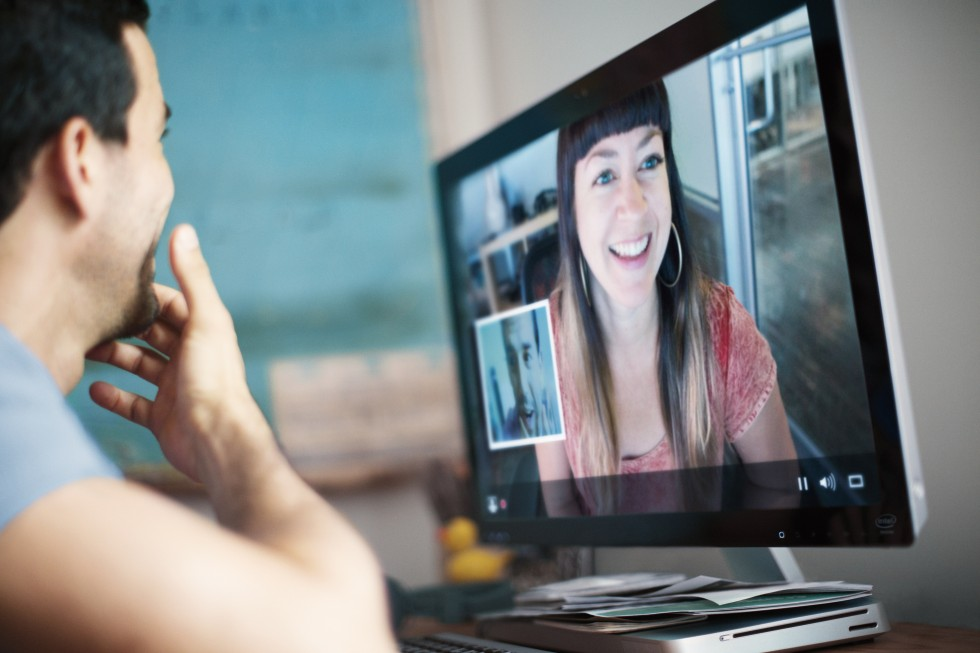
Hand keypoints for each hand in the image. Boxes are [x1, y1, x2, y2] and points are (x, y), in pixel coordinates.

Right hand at [87, 225, 267, 482]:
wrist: (218, 439)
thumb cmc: (215, 379)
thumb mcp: (205, 320)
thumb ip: (193, 277)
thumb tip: (184, 230)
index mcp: (205, 332)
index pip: (172, 304)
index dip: (147, 294)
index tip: (115, 283)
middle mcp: (192, 358)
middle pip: (152, 335)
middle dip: (125, 326)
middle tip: (92, 317)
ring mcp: (178, 389)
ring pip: (140, 366)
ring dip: (115, 357)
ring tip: (86, 349)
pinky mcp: (164, 418)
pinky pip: (135, 405)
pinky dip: (115, 397)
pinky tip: (95, 389)